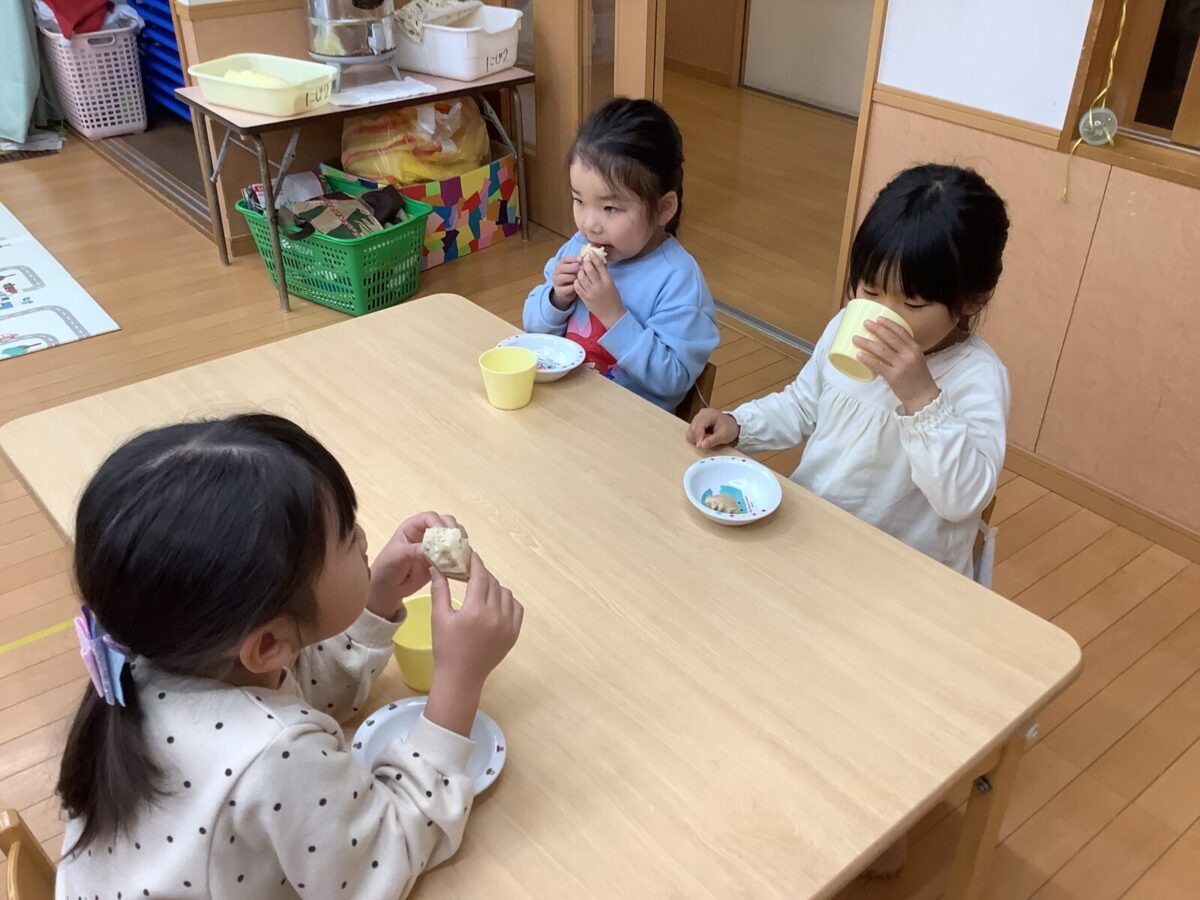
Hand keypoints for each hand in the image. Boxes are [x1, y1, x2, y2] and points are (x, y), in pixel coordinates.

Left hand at [365, 512, 464, 620]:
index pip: (430, 517)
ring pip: (453, 537)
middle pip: (446, 523)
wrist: (389, 588)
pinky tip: (463, 563)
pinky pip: (455, 555)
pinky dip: (461, 557)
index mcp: (413, 527)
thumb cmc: (386, 568)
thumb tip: (428, 548)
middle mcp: (426, 533)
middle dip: (454, 530)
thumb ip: (412, 551)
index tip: (444, 534)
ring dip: (460, 543)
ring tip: (462, 553)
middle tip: (458, 542)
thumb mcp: (396, 557)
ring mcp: (435, 547)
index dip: (439, 523)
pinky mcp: (441, 560)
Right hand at [424, 556, 522, 735]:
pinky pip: (516, 608)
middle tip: (472, 572)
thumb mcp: (439, 618)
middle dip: (483, 574)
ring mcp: (508, 625)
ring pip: (506, 594)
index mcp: (475, 610)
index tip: (470, 555)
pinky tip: (496, 603)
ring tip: (482, 589)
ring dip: (495, 587)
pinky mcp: (514, 634)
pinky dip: (508, 601)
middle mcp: (495, 615)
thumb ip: (440, 590)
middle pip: (493, 583)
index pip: (480, 576)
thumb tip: (437, 567)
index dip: (475, 563)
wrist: (461, 677)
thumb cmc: (446, 648)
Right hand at [550, 256, 581, 308]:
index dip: (573, 258)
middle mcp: (556, 272)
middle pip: (563, 267)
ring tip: (581, 278)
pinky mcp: (559, 291)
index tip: (581, 259)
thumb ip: (578, 264)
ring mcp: (556, 281)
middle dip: (574, 268)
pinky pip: (567, 288)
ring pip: (564, 277)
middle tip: (582, 269)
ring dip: (574, 277)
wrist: (564, 292)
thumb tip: (587, 258)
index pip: (565, 259)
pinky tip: (580, 286)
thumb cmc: (571, 277)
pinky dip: (574, 287)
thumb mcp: (573, 270)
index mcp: (560, 264)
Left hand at [575, 253, 624, 327]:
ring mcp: (591, 292)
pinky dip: (576, 281)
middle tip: (584, 261)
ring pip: (581, 277)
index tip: (590, 252)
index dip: (594, 257)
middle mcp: (599, 285)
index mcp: (607, 281)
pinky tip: (578, 280)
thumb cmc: (613, 298)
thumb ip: (605, 273)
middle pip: (589, 269)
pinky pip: (577, 286)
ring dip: (580, 272)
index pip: (599, 265)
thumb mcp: (611, 284)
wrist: (611, 314)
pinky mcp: (585, 298)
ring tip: (581, 271)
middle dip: (585, 263)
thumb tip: (599, 261)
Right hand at [686, 408, 739, 449]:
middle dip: (697, 438)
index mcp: (709, 414)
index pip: (699, 425)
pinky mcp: (696, 422)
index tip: (700, 446)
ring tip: (707, 439)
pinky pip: (691, 431)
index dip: (698, 436)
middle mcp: (701, 414)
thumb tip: (701, 445)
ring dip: (696, 438)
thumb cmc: (729, 428)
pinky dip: (696, 437)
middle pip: (692, 428)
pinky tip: (704, 437)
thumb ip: (712, 440)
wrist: (732, 425)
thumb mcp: (724, 436)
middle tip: (706, 443)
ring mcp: (698, 417)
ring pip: (690, 430)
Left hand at [854, 319, 941, 414]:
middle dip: (876, 329)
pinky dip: (867, 359)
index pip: (901, 331)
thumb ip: (904, 350)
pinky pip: (877, 365)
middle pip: (890, 338)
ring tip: (856, 338)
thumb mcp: (916, 359)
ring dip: (867, 342)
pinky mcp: (893, 376)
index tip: (878, 318)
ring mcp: (901, 365)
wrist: (922, 396)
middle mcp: (909, 354)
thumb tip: (885, 343)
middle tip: (865, 323)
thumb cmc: (918, 377)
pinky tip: (859, 354)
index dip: (889, 323)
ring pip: (881, 350)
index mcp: (915, 348)